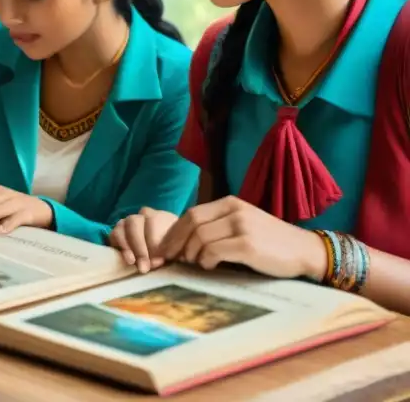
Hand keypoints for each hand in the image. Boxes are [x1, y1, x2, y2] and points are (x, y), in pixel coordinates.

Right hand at [109, 207, 177, 272]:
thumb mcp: (179, 252)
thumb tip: (157, 260)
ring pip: (124, 225)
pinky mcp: (118, 231)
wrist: (165, 255)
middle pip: (135, 222)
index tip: (160, 259)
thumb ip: (171, 253)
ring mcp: (129, 221)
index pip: (154, 220)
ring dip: (128, 246)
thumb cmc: (174, 252)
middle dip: (139, 245)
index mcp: (162, 216)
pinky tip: (128, 260)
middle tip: (144, 266)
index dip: (155, 241)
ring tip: (133, 262)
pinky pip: (114, 233)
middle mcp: (144, 215)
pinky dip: (120, 246)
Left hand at [159, 196, 327, 279]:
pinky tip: (209, 266)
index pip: (191, 214)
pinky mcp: (248, 245)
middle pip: (191, 223)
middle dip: (175, 243)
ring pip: (200, 237)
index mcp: (230, 203)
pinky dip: (206, 260)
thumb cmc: (270, 243)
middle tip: (168, 259)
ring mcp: (242, 226)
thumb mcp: (242, 224)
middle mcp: (234, 210)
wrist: (305, 251)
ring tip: (194, 264)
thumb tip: (183, 243)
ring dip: (191, 254)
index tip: (163, 248)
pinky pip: (214, 251)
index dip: (173, 232)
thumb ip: (217, 227)